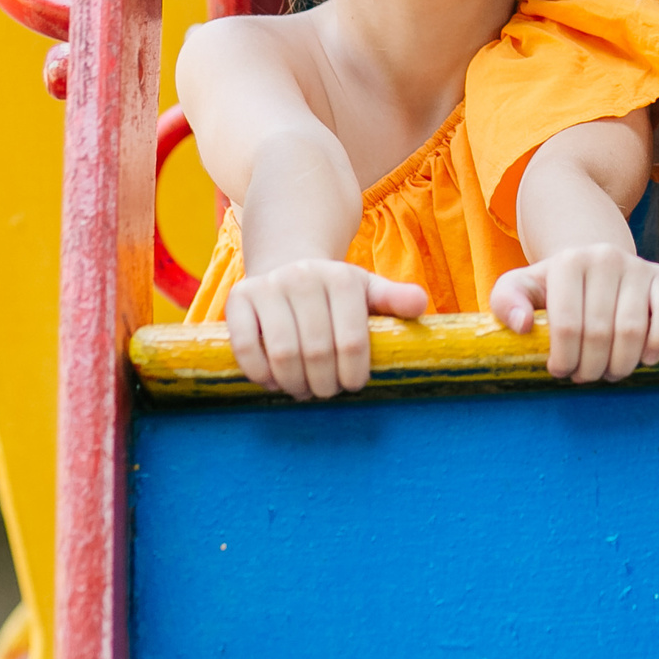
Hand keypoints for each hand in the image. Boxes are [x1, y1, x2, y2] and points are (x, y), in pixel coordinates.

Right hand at [226, 259, 428, 400]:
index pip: (352, 340)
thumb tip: (420, 305)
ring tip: (304, 390)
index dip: (354, 372)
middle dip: (324, 383)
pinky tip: (273, 382)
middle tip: (327, 392)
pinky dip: (260, 373)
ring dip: (294, 383)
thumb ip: (395, 299)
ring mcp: (267, 286)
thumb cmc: (335, 292)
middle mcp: (304, 277)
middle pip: (317, 351)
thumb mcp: (368, 290)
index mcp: (342, 278)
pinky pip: (244, 347)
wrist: (287, 265)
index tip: (354, 386)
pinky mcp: (237, 299)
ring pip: (281, 352)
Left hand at [490, 242, 658, 383]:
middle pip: (600, 332)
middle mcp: (604, 258)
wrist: (593, 265)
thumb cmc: (553, 287)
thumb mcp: (519, 288)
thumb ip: (506, 302)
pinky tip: (647, 360)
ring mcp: (637, 266)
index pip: (567, 325)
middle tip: (585, 377)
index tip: (560, 372)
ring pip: (633, 330)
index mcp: (568, 263)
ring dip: (621, 363)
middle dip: (592, 367)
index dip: (564, 359)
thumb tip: (523, 325)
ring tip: (610, 372)